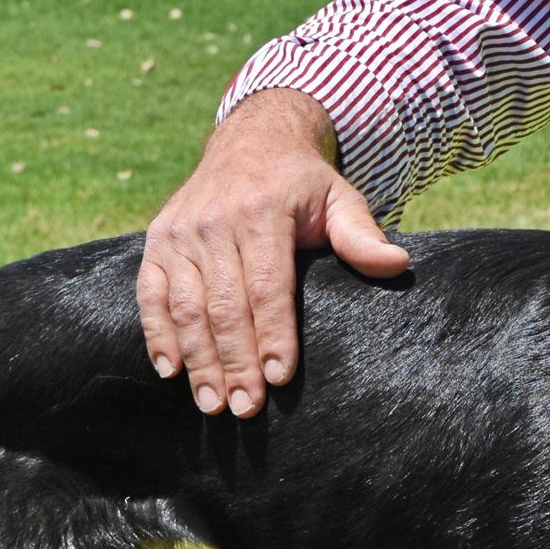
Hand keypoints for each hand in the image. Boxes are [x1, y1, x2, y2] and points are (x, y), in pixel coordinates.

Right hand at [137, 88, 409, 416]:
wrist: (253, 141)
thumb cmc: (303, 184)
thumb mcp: (340, 198)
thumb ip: (362, 235)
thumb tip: (398, 265)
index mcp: (263, 212)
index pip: (267, 285)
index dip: (272, 333)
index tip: (279, 376)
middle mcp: (216, 222)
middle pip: (223, 304)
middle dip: (234, 361)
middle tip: (245, 407)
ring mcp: (181, 232)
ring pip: (186, 306)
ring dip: (198, 360)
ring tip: (212, 403)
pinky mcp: (158, 241)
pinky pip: (151, 294)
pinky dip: (158, 334)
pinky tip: (171, 371)